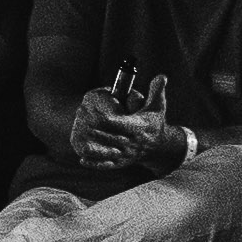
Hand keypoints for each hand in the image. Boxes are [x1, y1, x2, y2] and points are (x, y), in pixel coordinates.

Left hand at [69, 95, 184, 181]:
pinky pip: (107, 165)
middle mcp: (132, 142)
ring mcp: (126, 154)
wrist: (159, 146)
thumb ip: (156, 91)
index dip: (105, 117)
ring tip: (80, 142)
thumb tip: (161, 76)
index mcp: (137, 127)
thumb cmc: (154, 122)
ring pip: (107, 153)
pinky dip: (95, 164)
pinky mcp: (121, 162)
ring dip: (93, 148)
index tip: (92, 109)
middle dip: (94, 128)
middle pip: (110, 137)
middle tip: (79, 115)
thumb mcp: (157, 107)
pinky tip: (82, 160)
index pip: (119, 123)